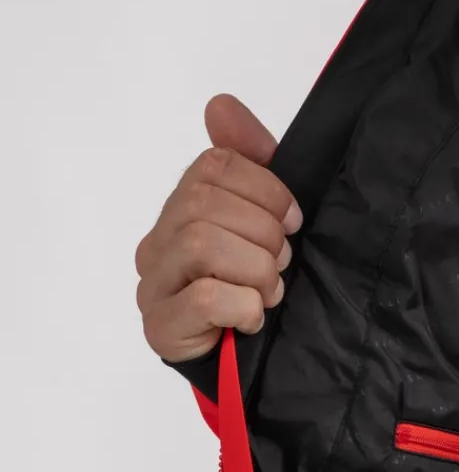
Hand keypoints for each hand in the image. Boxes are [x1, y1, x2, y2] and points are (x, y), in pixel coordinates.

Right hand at [136, 94, 302, 363]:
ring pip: (202, 245)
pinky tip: (252, 319)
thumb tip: (220, 104)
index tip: (292, 220)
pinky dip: (244, 305)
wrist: (258, 367)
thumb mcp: (268, 221)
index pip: (213, 166)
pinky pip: (206, 297)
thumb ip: (250, 162)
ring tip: (269, 292)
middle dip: (262, 233)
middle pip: (203, 204)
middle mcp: (156, 243)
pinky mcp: (162, 328)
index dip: (265, 187)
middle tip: (282, 263)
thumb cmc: (260, 290)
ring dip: (256, 270)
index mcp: (181, 209)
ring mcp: (153, 286)